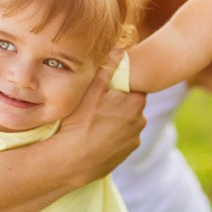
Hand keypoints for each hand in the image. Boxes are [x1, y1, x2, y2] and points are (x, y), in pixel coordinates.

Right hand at [57, 49, 145, 184]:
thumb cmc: (79, 123)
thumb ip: (107, 69)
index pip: (133, 86)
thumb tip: (119, 49)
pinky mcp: (126, 153)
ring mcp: (134, 138)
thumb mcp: (91, 91)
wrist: (72, 161)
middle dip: (117, 102)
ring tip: (93, 122)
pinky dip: (112, 136)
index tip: (105, 88)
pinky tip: (96, 136)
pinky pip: (121, 138)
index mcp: (135, 102)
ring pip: (126, 121)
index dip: (119, 85)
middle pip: (130, 103)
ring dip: (115, 120)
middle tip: (96, 104)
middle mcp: (140, 120)